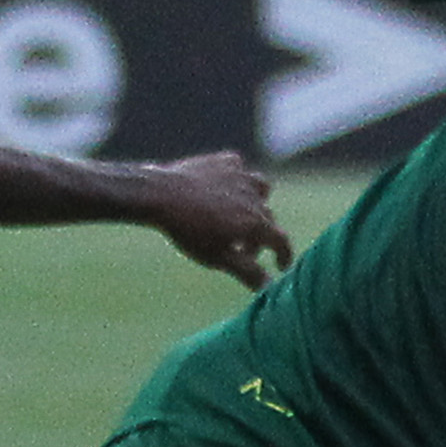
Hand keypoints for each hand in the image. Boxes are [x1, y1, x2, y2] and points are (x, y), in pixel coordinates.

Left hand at [142, 151, 294, 288]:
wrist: (161, 194)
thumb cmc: (189, 231)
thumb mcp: (218, 258)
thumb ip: (247, 272)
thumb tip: (269, 286)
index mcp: (256, 223)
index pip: (282, 240)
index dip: (284, 256)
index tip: (281, 267)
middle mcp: (255, 197)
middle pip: (267, 219)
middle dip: (259, 237)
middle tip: (242, 250)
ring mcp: (241, 176)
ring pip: (261, 189)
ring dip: (256, 203)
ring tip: (240, 214)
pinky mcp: (225, 161)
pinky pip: (240, 170)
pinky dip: (236, 181)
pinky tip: (223, 189)